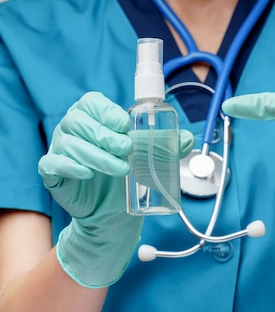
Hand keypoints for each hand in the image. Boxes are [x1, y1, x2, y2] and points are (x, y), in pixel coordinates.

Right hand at [39, 92, 193, 286]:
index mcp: (92, 114)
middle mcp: (72, 126)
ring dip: (96, 155)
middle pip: (79, 121)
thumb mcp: (147, 156)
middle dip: (104, 134)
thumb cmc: (125, 172)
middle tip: (126, 149)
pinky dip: (70, 166)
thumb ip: (166, 145)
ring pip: (69, 142)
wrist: (110, 209)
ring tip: (120, 168)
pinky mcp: (51, 170)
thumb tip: (186, 139)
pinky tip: (88, 173)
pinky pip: (52, 162)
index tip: (124, 124)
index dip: (106, 110)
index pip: (92, 102)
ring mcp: (59, 147)